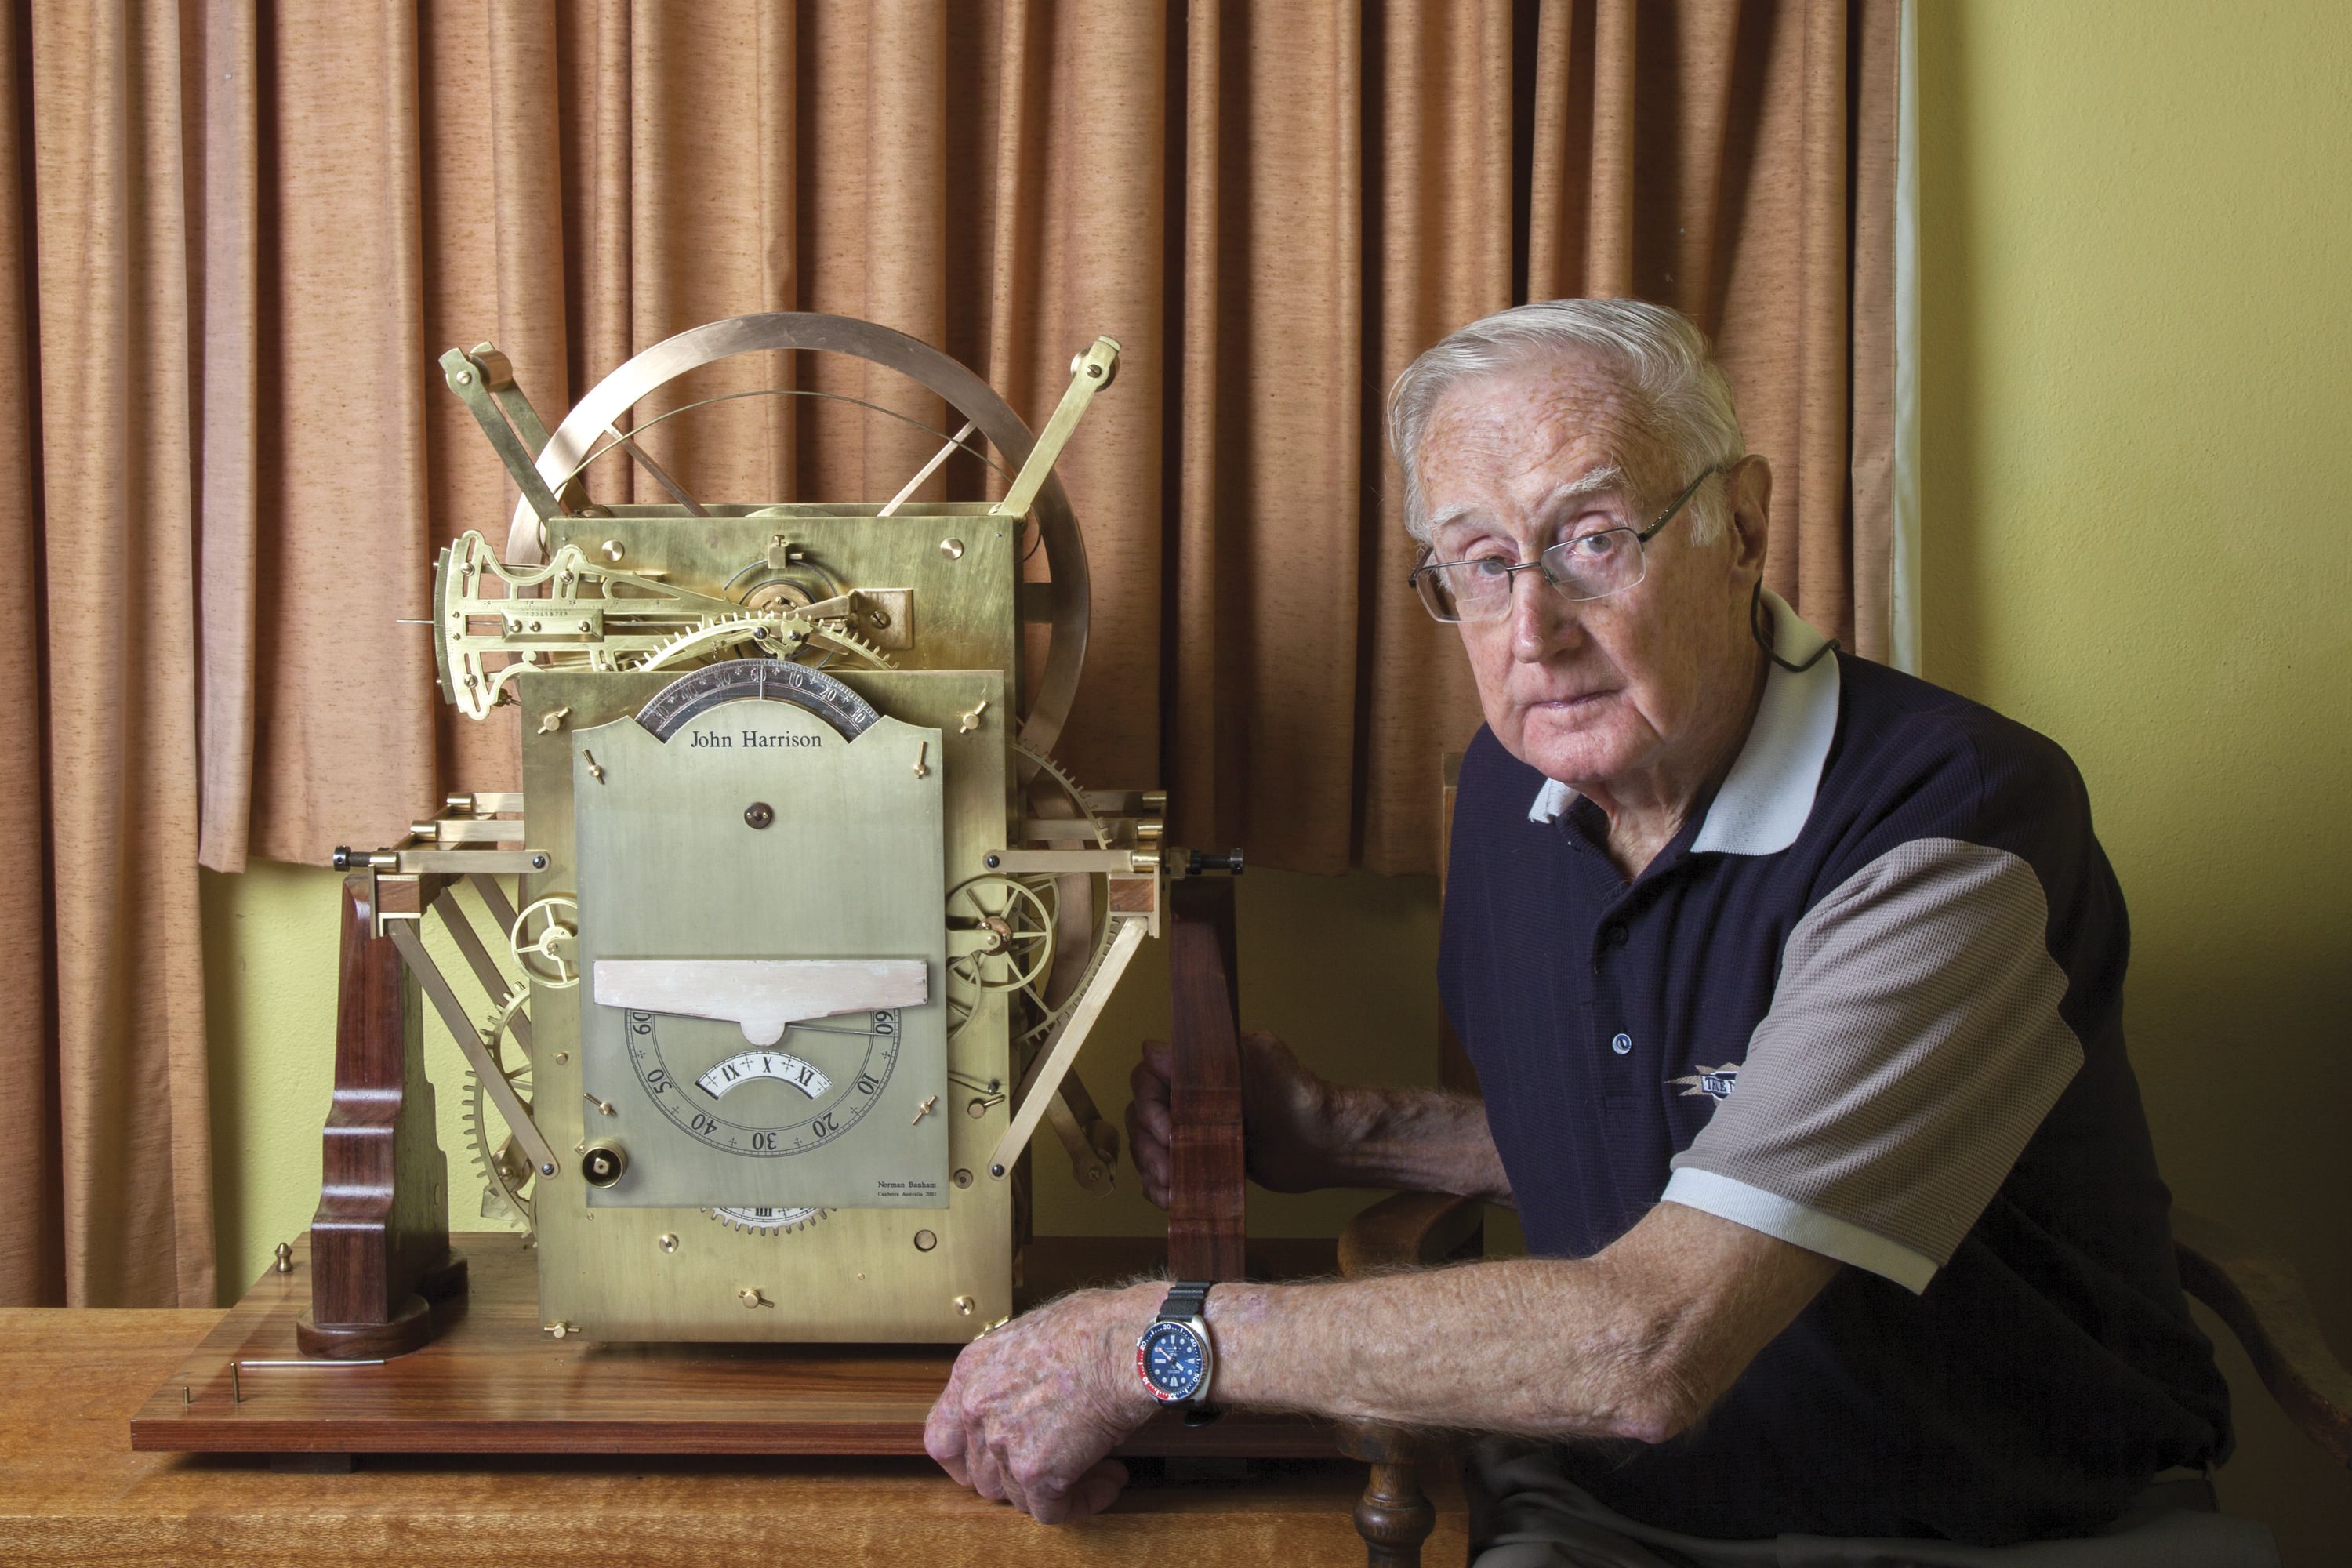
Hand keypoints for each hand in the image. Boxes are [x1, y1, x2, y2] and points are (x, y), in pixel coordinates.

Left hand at [924, 1283, 1160, 1523]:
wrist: (1129, 1344)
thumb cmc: (1099, 1326)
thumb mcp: (1036, 1331)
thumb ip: (1014, 1368)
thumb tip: (1030, 1384)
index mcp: (972, 1370)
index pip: (942, 1438)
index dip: (966, 1461)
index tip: (992, 1466)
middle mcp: (977, 1407)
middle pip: (981, 1475)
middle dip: (1019, 1477)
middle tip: (1057, 1464)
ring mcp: (1002, 1441)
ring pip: (1017, 1495)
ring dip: (1055, 1489)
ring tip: (1096, 1468)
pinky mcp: (1035, 1470)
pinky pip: (1051, 1511)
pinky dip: (1082, 1502)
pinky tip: (1108, 1481)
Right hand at [1127, 1031, 1354, 1208]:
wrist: (1329, 1145)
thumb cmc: (1300, 1097)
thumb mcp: (1263, 1063)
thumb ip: (1210, 1058)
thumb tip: (1151, 1050)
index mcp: (1197, 1069)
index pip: (1147, 1080)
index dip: (1148, 1107)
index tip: (1168, 1132)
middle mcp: (1189, 1097)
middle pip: (1140, 1118)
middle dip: (1149, 1147)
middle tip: (1170, 1171)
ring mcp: (1193, 1131)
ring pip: (1147, 1148)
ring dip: (1151, 1171)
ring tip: (1170, 1190)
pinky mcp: (1201, 1162)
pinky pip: (1164, 1174)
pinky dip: (1160, 1189)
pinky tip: (1171, 1201)